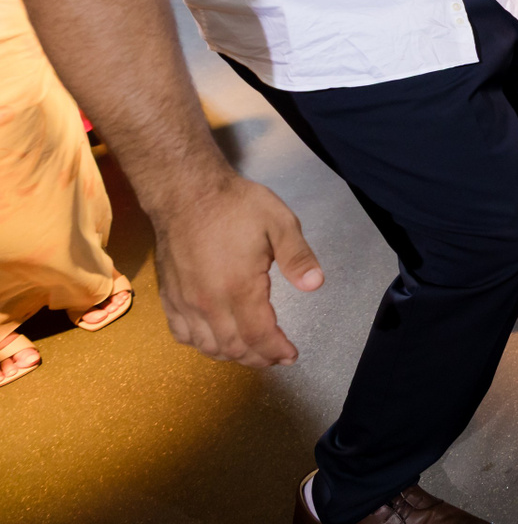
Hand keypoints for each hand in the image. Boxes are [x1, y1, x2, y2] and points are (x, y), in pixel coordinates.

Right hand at [152, 173, 322, 367]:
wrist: (186, 192)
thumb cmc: (236, 206)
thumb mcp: (279, 222)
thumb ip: (298, 257)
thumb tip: (315, 285)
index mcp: (239, 288)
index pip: (259, 336)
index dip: (276, 351)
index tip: (291, 355)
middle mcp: (208, 303)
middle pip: (234, 347)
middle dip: (258, 358)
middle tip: (277, 356)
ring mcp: (184, 302)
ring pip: (207, 345)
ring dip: (232, 355)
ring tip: (253, 351)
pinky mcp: (169, 297)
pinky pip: (182, 334)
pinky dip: (201, 344)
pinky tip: (215, 338)